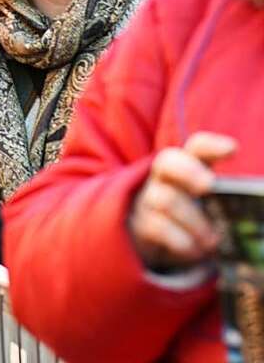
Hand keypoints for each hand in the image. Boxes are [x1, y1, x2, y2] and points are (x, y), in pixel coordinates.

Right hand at [129, 132, 236, 270]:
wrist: (157, 238)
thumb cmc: (195, 214)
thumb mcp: (212, 201)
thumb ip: (231, 199)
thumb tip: (259, 209)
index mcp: (190, 165)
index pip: (197, 147)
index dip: (212, 146)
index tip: (233, 149)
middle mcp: (165, 176)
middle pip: (168, 161)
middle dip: (188, 171)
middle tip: (208, 186)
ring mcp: (150, 198)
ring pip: (165, 199)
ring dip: (193, 221)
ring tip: (212, 240)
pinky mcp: (142, 223)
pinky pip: (158, 227)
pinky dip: (181, 240)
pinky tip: (194, 249)